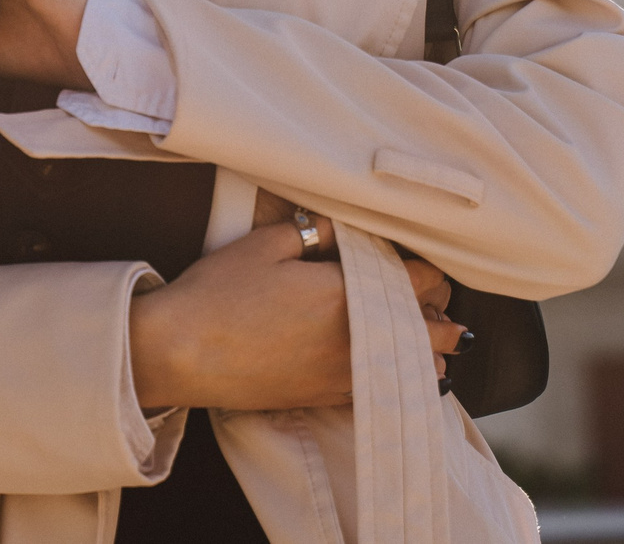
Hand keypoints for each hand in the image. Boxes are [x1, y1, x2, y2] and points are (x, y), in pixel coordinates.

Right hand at [130, 214, 462, 412]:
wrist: (182, 352)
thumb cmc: (218, 293)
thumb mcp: (265, 244)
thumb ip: (316, 232)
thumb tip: (347, 226)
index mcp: (347, 293)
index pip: (420, 282)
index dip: (429, 269)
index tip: (421, 262)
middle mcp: (357, 339)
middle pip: (434, 332)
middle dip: (440, 312)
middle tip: (430, 296)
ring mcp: (345, 374)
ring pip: (421, 371)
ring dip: (429, 351)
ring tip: (421, 334)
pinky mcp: (328, 398)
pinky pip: (386, 391)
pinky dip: (401, 379)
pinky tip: (392, 365)